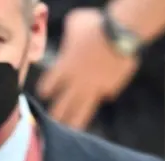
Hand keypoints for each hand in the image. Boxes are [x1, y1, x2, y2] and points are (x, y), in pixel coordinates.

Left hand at [36, 7, 138, 128]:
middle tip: (50, 125)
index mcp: (64, 68)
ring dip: (75, 123)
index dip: (45, 90)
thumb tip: (70, 37)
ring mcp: (94, 89)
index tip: (43, 94)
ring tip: (71, 132)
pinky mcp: (111, 89)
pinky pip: (105, 96)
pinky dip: (103, 96)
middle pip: (62, 106)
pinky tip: (102, 98)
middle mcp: (77, 83)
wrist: (121, 35)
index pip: (48, 85)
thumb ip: (68, 35)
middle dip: (55, 116)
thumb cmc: (95, 25)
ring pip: (82, 111)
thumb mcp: (75, 23)